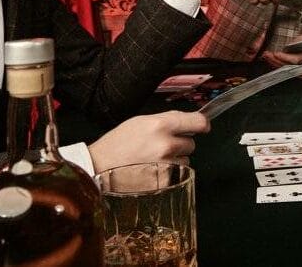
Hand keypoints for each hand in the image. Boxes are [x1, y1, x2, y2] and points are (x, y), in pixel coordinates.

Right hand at [88, 111, 209, 171]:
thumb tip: (188, 121)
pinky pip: (177, 175)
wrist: (98, 168)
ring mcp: (166, 166)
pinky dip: (169, 174)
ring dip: (176, 161)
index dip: (202, 124)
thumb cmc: (117, 144)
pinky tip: (152, 171)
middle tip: (161, 146)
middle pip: (191, 144)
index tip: (202, 127)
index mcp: (161, 125)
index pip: (198, 122)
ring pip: (186, 161)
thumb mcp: (140, 121)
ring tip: (153, 160)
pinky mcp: (164, 183)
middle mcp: (166, 145)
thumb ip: (166, 120)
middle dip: (180, 144)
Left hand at [262, 36, 301, 67]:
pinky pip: (286, 71)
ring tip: (266, 57)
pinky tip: (271, 61)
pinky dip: (278, 66)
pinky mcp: (299, 74)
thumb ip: (298, 42)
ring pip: (286, 70)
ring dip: (275, 63)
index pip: (296, 59)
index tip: (276, 53)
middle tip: (267, 54)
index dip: (285, 57)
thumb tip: (288, 47)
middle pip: (289, 66)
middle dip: (276, 60)